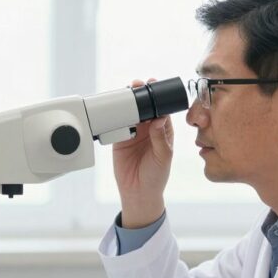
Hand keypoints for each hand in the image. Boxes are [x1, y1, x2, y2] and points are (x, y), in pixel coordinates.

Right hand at [113, 78, 173, 227]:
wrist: (138, 192)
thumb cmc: (156, 176)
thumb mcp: (163, 157)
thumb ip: (160, 139)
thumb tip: (158, 120)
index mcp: (162, 130)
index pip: (161, 109)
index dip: (157, 97)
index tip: (153, 86)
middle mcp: (148, 129)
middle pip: (144, 107)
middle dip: (141, 95)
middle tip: (137, 85)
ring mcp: (132, 133)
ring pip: (129, 113)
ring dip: (127, 103)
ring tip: (125, 94)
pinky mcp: (118, 139)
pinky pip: (115, 125)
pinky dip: (114, 117)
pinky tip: (114, 111)